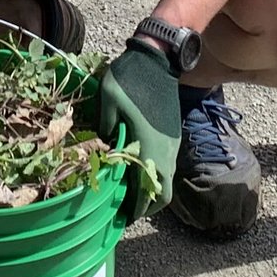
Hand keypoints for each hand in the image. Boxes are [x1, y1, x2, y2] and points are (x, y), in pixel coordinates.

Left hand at [95, 42, 180, 219]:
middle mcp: (166, 151)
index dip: (137, 210)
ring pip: (166, 180)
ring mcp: (172, 144)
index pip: (149, 192)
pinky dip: (152, 175)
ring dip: (149, 190)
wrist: (158, 58)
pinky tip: (134, 169)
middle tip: (124, 209)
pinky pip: (165, 165)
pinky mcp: (172, 136)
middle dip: (145, 206)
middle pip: (163, 193)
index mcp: (150, 146)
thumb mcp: (108, 101)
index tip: (121, 219)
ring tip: (126, 192)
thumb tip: (104, 151)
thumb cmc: (130, 78)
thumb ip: (105, 131)